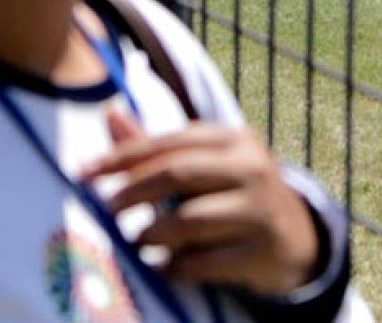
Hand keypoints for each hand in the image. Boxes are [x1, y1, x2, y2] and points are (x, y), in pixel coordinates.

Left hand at [81, 107, 321, 296]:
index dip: (124, 156)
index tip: (86, 172)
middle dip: (133, 191)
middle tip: (107, 208)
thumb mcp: (207, 163)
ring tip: (137, 241)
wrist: (295, 237)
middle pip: (177, 173)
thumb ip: (158, 146)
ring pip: (188, 221)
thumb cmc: (236, 193)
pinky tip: (162, 266)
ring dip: (151, 234)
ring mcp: (259, 210)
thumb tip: (110, 115)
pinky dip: (174, 267)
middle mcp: (252, 168)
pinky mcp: (260, 251)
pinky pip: (202, 262)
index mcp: (235, 139)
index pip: (170, 142)